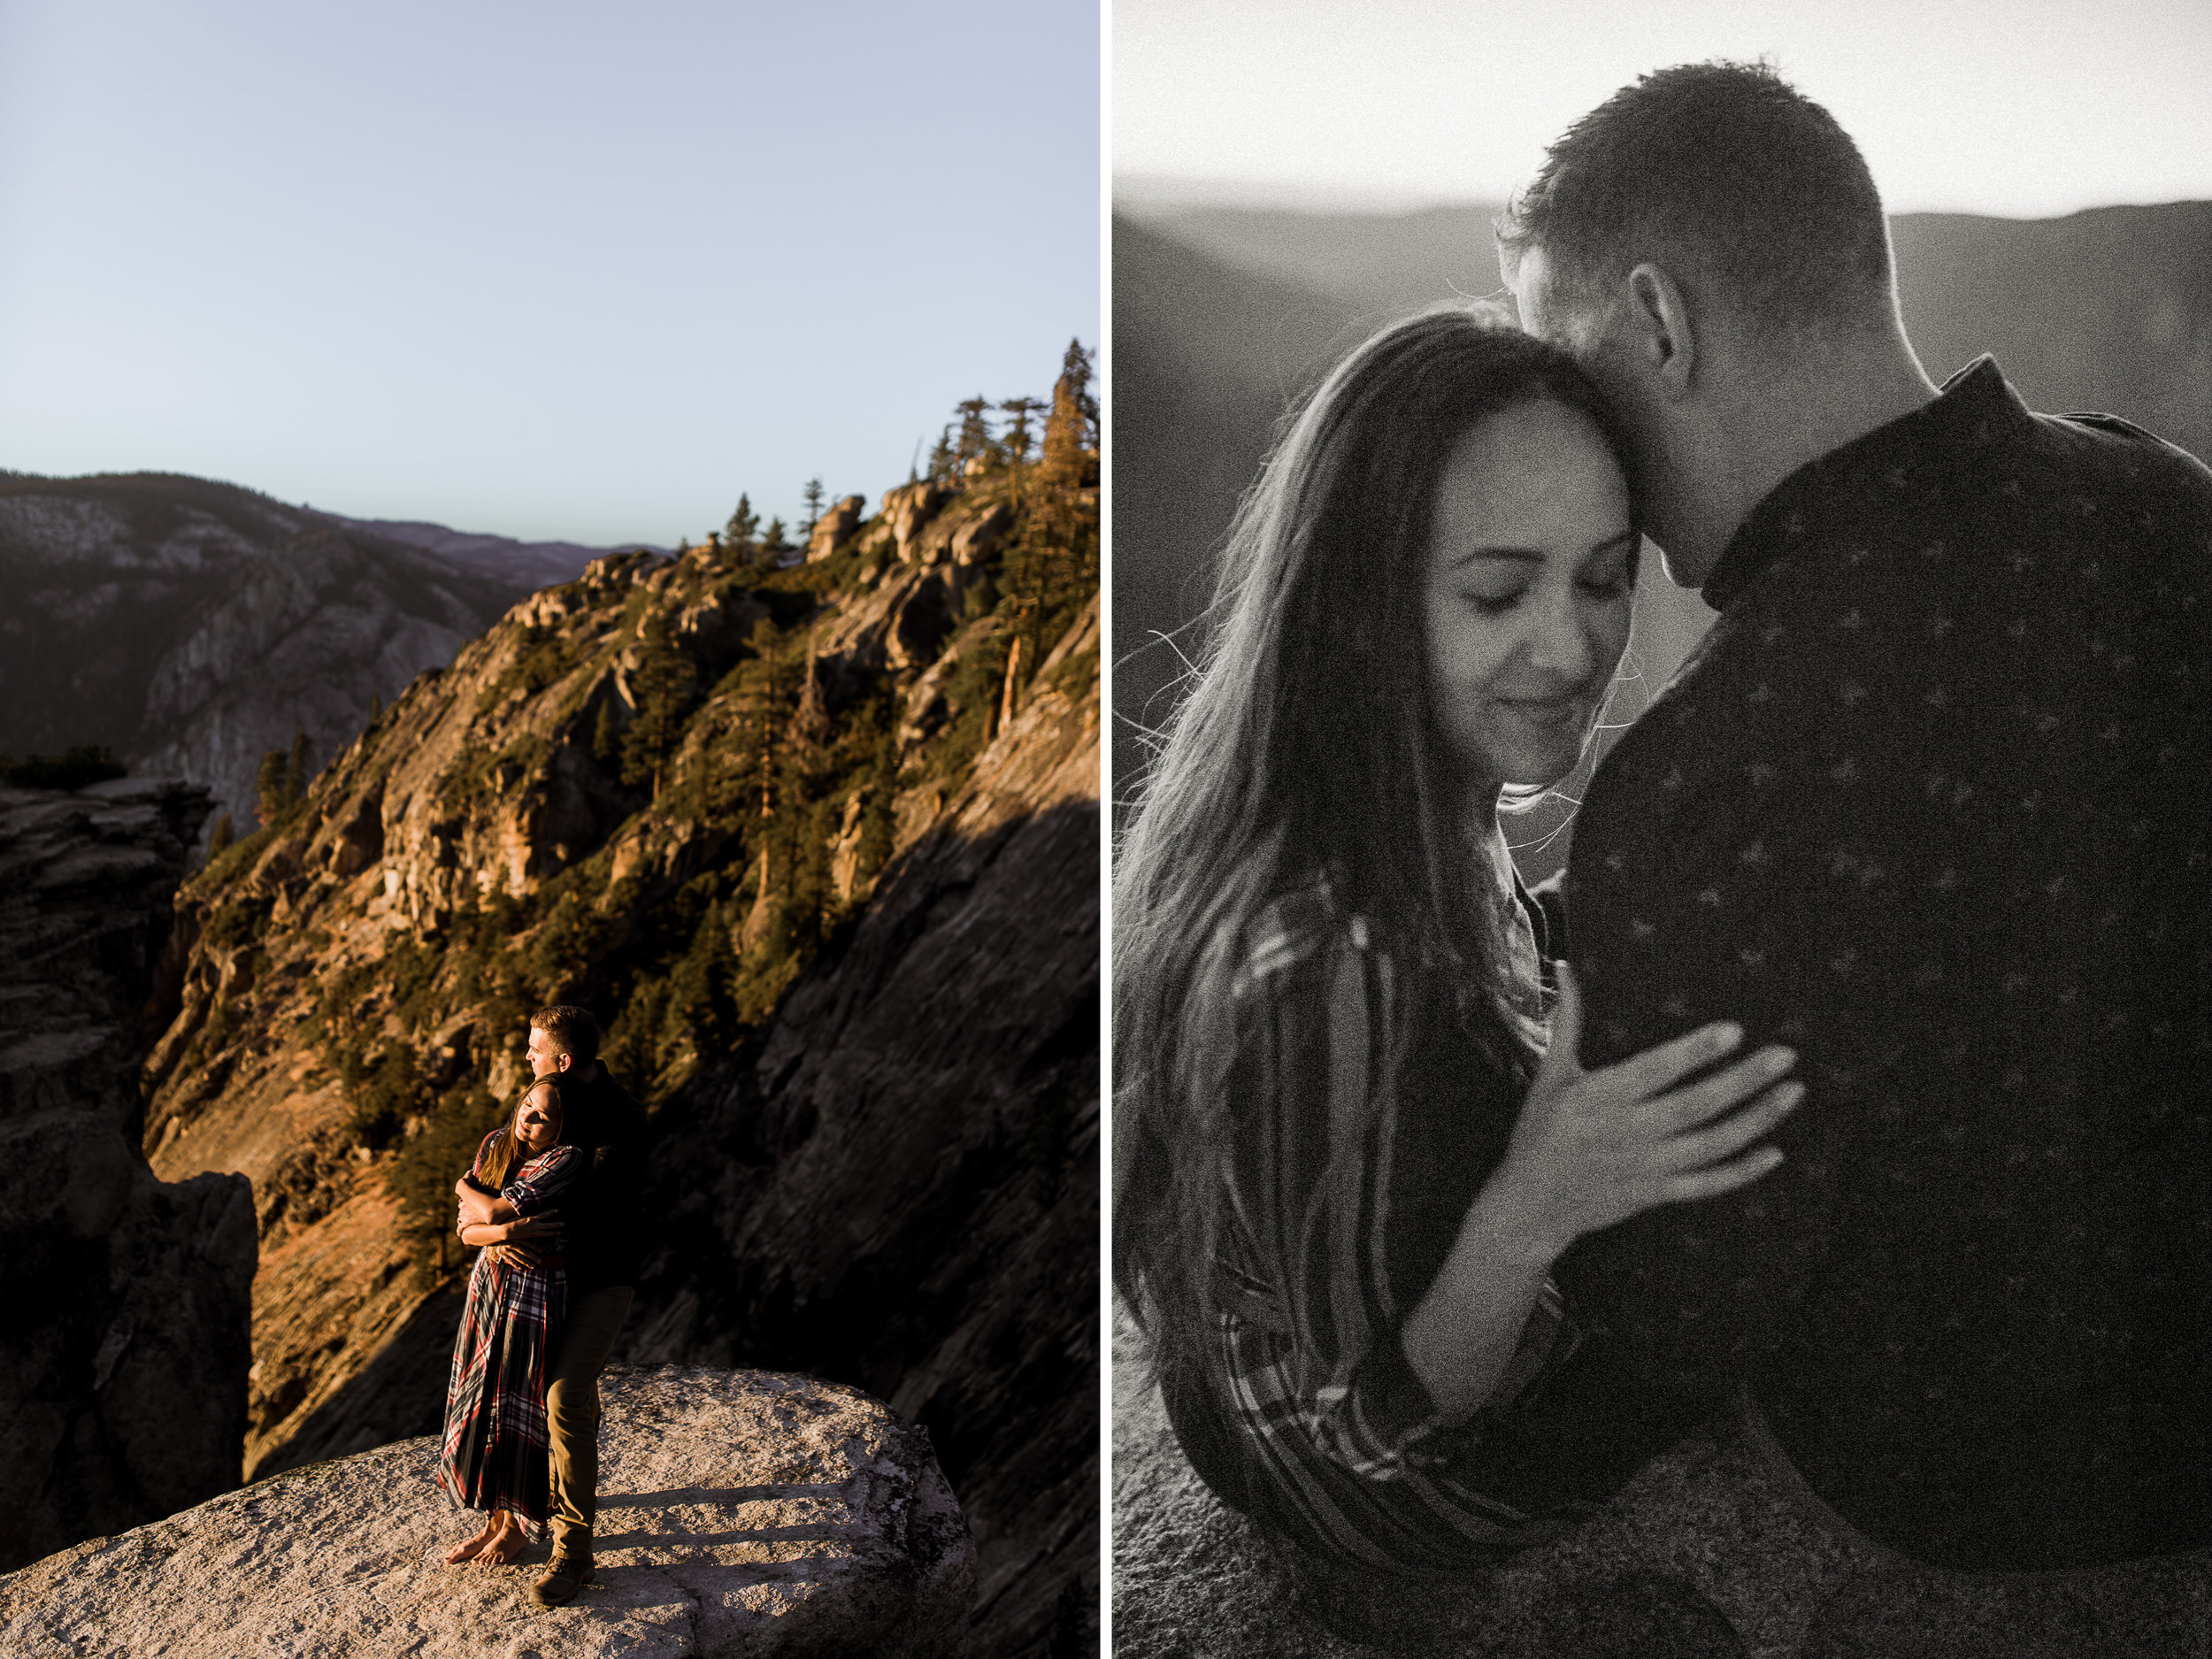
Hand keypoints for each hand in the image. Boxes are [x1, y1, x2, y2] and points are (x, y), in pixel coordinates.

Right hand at [1485, 963, 1802, 1257]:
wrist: (1531, 1203)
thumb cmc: (1540, 1131)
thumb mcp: (1550, 1075)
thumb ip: (1567, 1022)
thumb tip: (1567, 969)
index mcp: (1597, 1097)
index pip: (1654, 1071)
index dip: (1695, 1052)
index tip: (1734, 1031)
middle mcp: (1625, 1131)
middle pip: (1695, 1106)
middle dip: (1744, 1080)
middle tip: (1785, 1056)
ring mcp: (1645, 1167)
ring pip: (1710, 1144)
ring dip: (1755, 1119)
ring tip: (1792, 1092)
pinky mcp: (1655, 1193)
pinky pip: (1706, 1184)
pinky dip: (1742, 1172)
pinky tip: (1775, 1152)